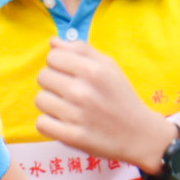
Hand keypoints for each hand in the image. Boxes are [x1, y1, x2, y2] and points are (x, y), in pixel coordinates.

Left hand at [34, 43, 171, 172]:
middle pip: (43, 77)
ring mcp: (76, 116)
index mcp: (93, 71)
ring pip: (40, 99)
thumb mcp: (109, 67)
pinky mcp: (71, 137)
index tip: (70, 73)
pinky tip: (64, 122)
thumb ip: (81, 50)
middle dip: (54, 82)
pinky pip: (41, 123)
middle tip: (70, 91)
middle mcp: (83, 92)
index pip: (52, 57)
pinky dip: (50, 123)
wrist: (139, 134)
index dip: (59, 64)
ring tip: (68, 107)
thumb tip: (53, 42)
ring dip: (51, 103)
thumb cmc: (121, 96)